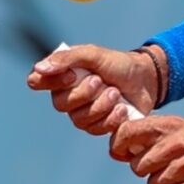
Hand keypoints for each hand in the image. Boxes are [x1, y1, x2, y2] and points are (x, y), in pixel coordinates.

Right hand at [26, 44, 163, 134]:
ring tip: (116, 93)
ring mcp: (83, 113)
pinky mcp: (99, 126)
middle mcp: (68, 96)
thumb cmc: (118, 64)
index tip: (72, 75)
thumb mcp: (94, 54)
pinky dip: (111, 118)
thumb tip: (39, 68)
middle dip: (84, 93)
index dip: (51, 82)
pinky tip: (122, 109)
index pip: (37, 81)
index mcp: (62, 76)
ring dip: (101, 105)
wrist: (146, 79)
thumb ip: (67, 59)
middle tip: (101, 81)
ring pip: (80, 119)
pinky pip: (96, 129)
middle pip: (61, 104)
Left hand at [110, 116, 183, 183]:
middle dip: (147, 171)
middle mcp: (178, 143)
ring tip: (183, 176)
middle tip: (166, 167)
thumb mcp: (183, 128)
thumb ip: (153, 134)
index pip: (126, 133)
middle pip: (137, 166)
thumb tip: (118, 148)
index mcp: (172, 125)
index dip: (119, 147)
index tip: (126, 154)